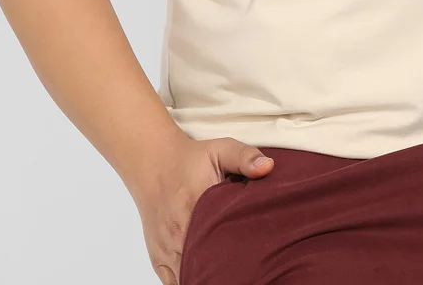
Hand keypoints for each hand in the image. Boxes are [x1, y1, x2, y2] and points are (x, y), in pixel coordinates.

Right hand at [130, 134, 274, 284]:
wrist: (154, 163)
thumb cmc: (190, 159)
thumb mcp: (220, 150)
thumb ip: (244, 157)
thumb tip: (268, 167)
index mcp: (195, 210)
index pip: (216, 249)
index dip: (234, 260)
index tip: (250, 261)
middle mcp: (177, 236)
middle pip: (202, 270)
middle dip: (223, 273)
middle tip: (244, 270)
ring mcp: (166, 250)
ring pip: (188, 279)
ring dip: (205, 278)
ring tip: (227, 274)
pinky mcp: (158, 258)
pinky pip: (173, 283)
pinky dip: (190, 281)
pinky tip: (205, 278)